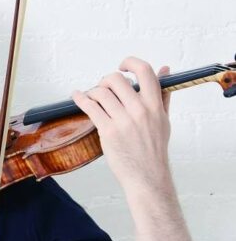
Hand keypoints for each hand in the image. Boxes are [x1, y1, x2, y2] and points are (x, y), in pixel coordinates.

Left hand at [71, 56, 171, 190]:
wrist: (147, 177)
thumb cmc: (154, 150)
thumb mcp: (164, 120)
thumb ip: (162, 95)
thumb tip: (164, 70)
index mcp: (155, 105)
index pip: (145, 71)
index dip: (130, 63)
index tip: (122, 66)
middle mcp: (140, 111)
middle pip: (116, 80)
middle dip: (105, 81)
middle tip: (103, 88)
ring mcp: (123, 121)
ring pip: (101, 92)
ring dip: (92, 91)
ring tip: (91, 96)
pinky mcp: (108, 132)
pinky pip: (91, 107)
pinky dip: (80, 99)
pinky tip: (76, 96)